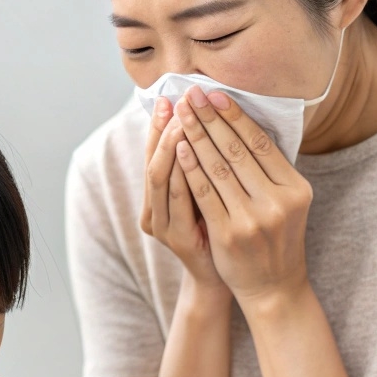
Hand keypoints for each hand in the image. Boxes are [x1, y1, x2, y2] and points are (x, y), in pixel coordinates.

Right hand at [140, 96, 224, 288]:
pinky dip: (181, 173)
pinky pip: (177, 199)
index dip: (159, 125)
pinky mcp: (176, 238)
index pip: (154, 152)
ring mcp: (161, 226)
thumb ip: (203, 167)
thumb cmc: (221, 233)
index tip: (170, 96)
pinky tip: (187, 151)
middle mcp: (152, 210)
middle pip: (153, 160)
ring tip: (184, 118)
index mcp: (156, 198)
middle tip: (177, 102)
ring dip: (171, 144)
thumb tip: (209, 122)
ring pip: (160, 177)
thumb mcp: (209, 196)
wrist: (224, 280)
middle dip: (165, 129)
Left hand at [171, 86, 313, 302]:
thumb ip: (270, 169)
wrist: (273, 287)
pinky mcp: (228, 234)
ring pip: (218, 168)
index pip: (261, 143)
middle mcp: (277, 203)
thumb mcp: (287, 202)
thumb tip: (241, 122)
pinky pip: (204, 193)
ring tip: (180, 114)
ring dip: (195, 136)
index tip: (215, 94)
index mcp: (296, 189)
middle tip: (191, 94)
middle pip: (237, 151)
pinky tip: (178, 148)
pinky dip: (190, 168)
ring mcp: (252, 220)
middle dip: (210, 119)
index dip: (235, 116)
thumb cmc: (276, 237)